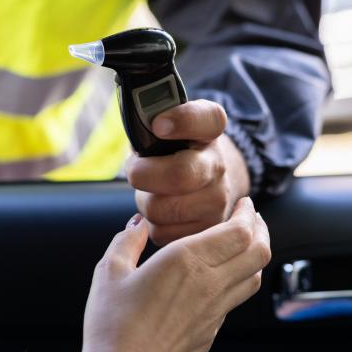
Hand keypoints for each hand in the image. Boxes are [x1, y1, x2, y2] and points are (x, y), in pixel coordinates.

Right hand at [80, 197, 270, 351]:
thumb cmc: (112, 326)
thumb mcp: (109, 272)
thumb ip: (127, 241)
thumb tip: (137, 225)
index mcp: (186, 261)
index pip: (239, 231)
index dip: (248, 213)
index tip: (244, 203)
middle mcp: (209, 284)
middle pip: (258, 252)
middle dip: (260, 229)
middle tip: (251, 218)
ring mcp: (214, 311)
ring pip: (254, 277)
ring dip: (255, 255)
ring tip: (243, 244)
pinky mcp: (211, 332)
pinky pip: (236, 299)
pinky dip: (239, 280)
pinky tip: (221, 277)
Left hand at [127, 100, 249, 244]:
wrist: (202, 181)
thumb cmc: (170, 151)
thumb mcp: (163, 126)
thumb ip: (147, 119)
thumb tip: (132, 122)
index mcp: (209, 130)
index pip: (208, 118)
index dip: (182, 120)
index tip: (159, 124)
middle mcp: (219, 164)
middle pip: (179, 174)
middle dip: (143, 174)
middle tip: (135, 171)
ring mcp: (218, 200)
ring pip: (163, 209)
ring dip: (145, 202)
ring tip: (151, 192)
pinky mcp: (207, 229)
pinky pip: (162, 232)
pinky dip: (152, 224)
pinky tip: (161, 211)